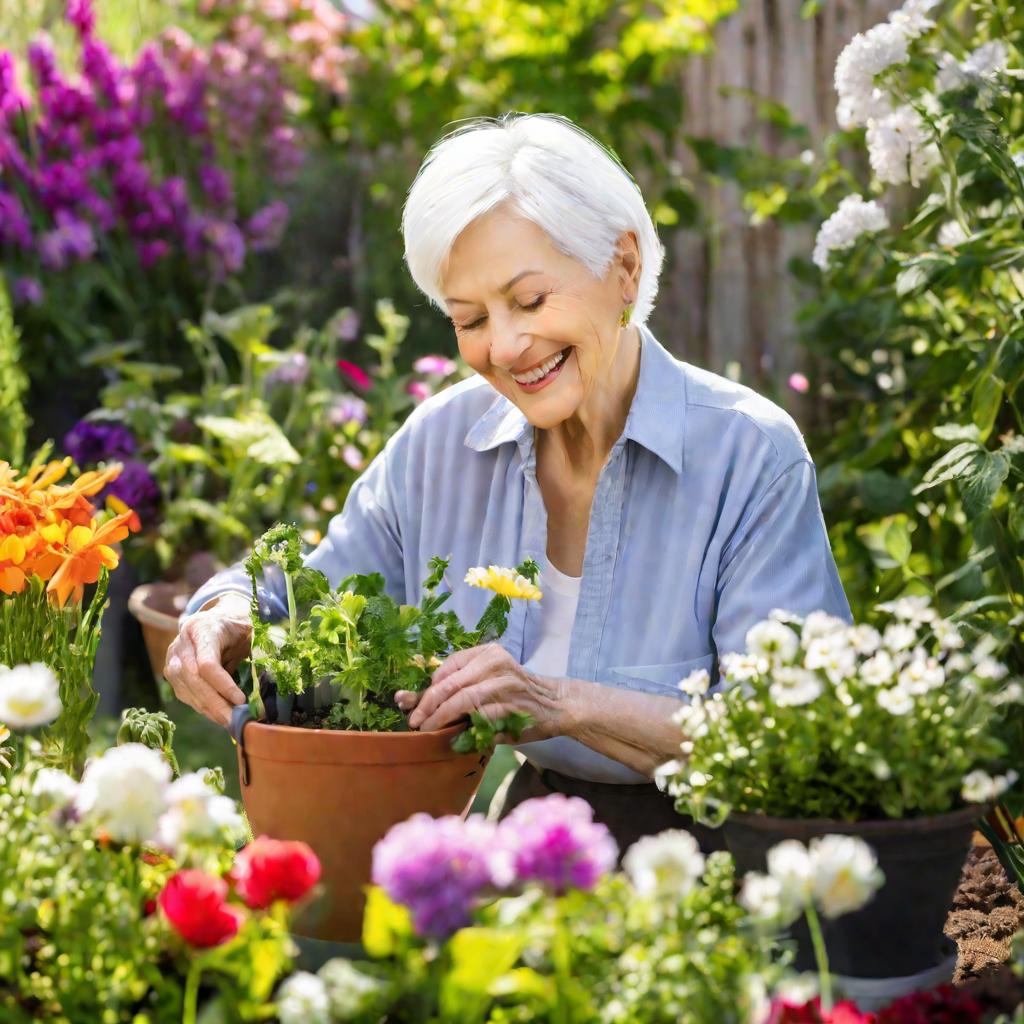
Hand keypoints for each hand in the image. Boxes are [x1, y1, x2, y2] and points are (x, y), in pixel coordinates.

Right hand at [164, 594, 251, 726]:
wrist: (215, 620)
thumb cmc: (236, 626)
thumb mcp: (249, 630)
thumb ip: (257, 647)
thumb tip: (273, 670)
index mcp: (201, 628)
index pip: (207, 664)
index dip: (223, 685)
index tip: (241, 700)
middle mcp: (181, 644)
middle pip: (194, 680)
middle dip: (216, 704)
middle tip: (235, 720)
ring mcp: (173, 659)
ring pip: (187, 691)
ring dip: (209, 710)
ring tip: (231, 722)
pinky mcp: (172, 674)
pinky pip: (186, 696)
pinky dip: (204, 708)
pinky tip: (220, 715)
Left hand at [399, 643, 571, 740]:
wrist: (555, 703)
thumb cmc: (515, 693)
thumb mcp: (489, 678)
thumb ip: (459, 685)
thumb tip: (410, 698)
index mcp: (487, 652)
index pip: (448, 666)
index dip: (427, 686)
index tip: (412, 703)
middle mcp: (496, 663)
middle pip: (451, 683)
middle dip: (427, 704)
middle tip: (414, 721)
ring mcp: (506, 684)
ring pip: (463, 699)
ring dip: (441, 717)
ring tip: (427, 729)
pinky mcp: (514, 706)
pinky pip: (482, 717)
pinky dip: (464, 727)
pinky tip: (454, 736)